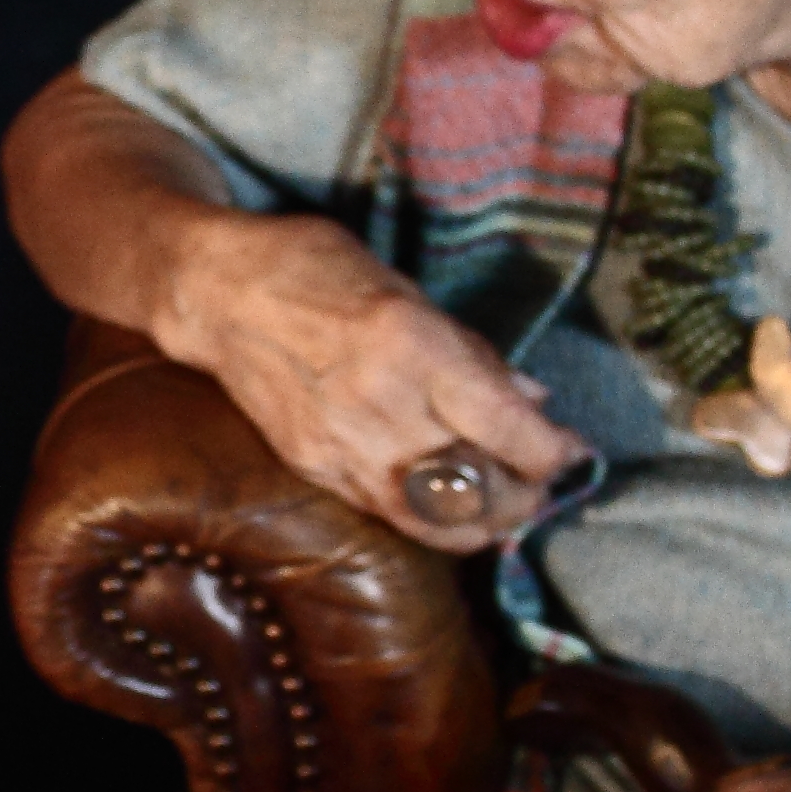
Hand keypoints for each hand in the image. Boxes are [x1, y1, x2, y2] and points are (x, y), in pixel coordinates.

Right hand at [163, 212, 584, 551]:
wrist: (217, 294)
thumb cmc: (316, 269)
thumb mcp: (407, 290)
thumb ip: (470, 352)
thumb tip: (531, 400)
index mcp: (412, 346)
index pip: (504, 426)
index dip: (551, 452)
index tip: (572, 453)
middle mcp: (381, 404)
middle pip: (475, 486)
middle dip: (524, 496)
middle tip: (544, 485)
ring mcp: (343, 445)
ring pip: (433, 518)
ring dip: (481, 522)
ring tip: (504, 508)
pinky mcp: (316, 468)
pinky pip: (388, 512)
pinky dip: (429, 517)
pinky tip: (448, 503)